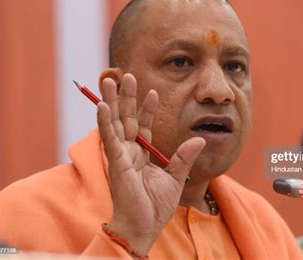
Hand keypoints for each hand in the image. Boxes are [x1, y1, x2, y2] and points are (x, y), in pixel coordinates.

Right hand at [97, 73, 205, 254]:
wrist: (145, 226)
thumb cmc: (156, 206)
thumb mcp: (176, 177)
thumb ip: (184, 157)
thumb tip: (200, 139)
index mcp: (142, 153)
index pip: (143, 125)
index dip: (147, 108)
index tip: (152, 91)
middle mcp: (129, 151)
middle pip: (126, 118)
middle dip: (126, 97)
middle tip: (127, 75)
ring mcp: (121, 155)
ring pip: (115, 122)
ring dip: (112, 101)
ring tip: (111, 80)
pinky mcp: (116, 162)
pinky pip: (109, 138)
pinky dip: (105, 121)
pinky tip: (102, 105)